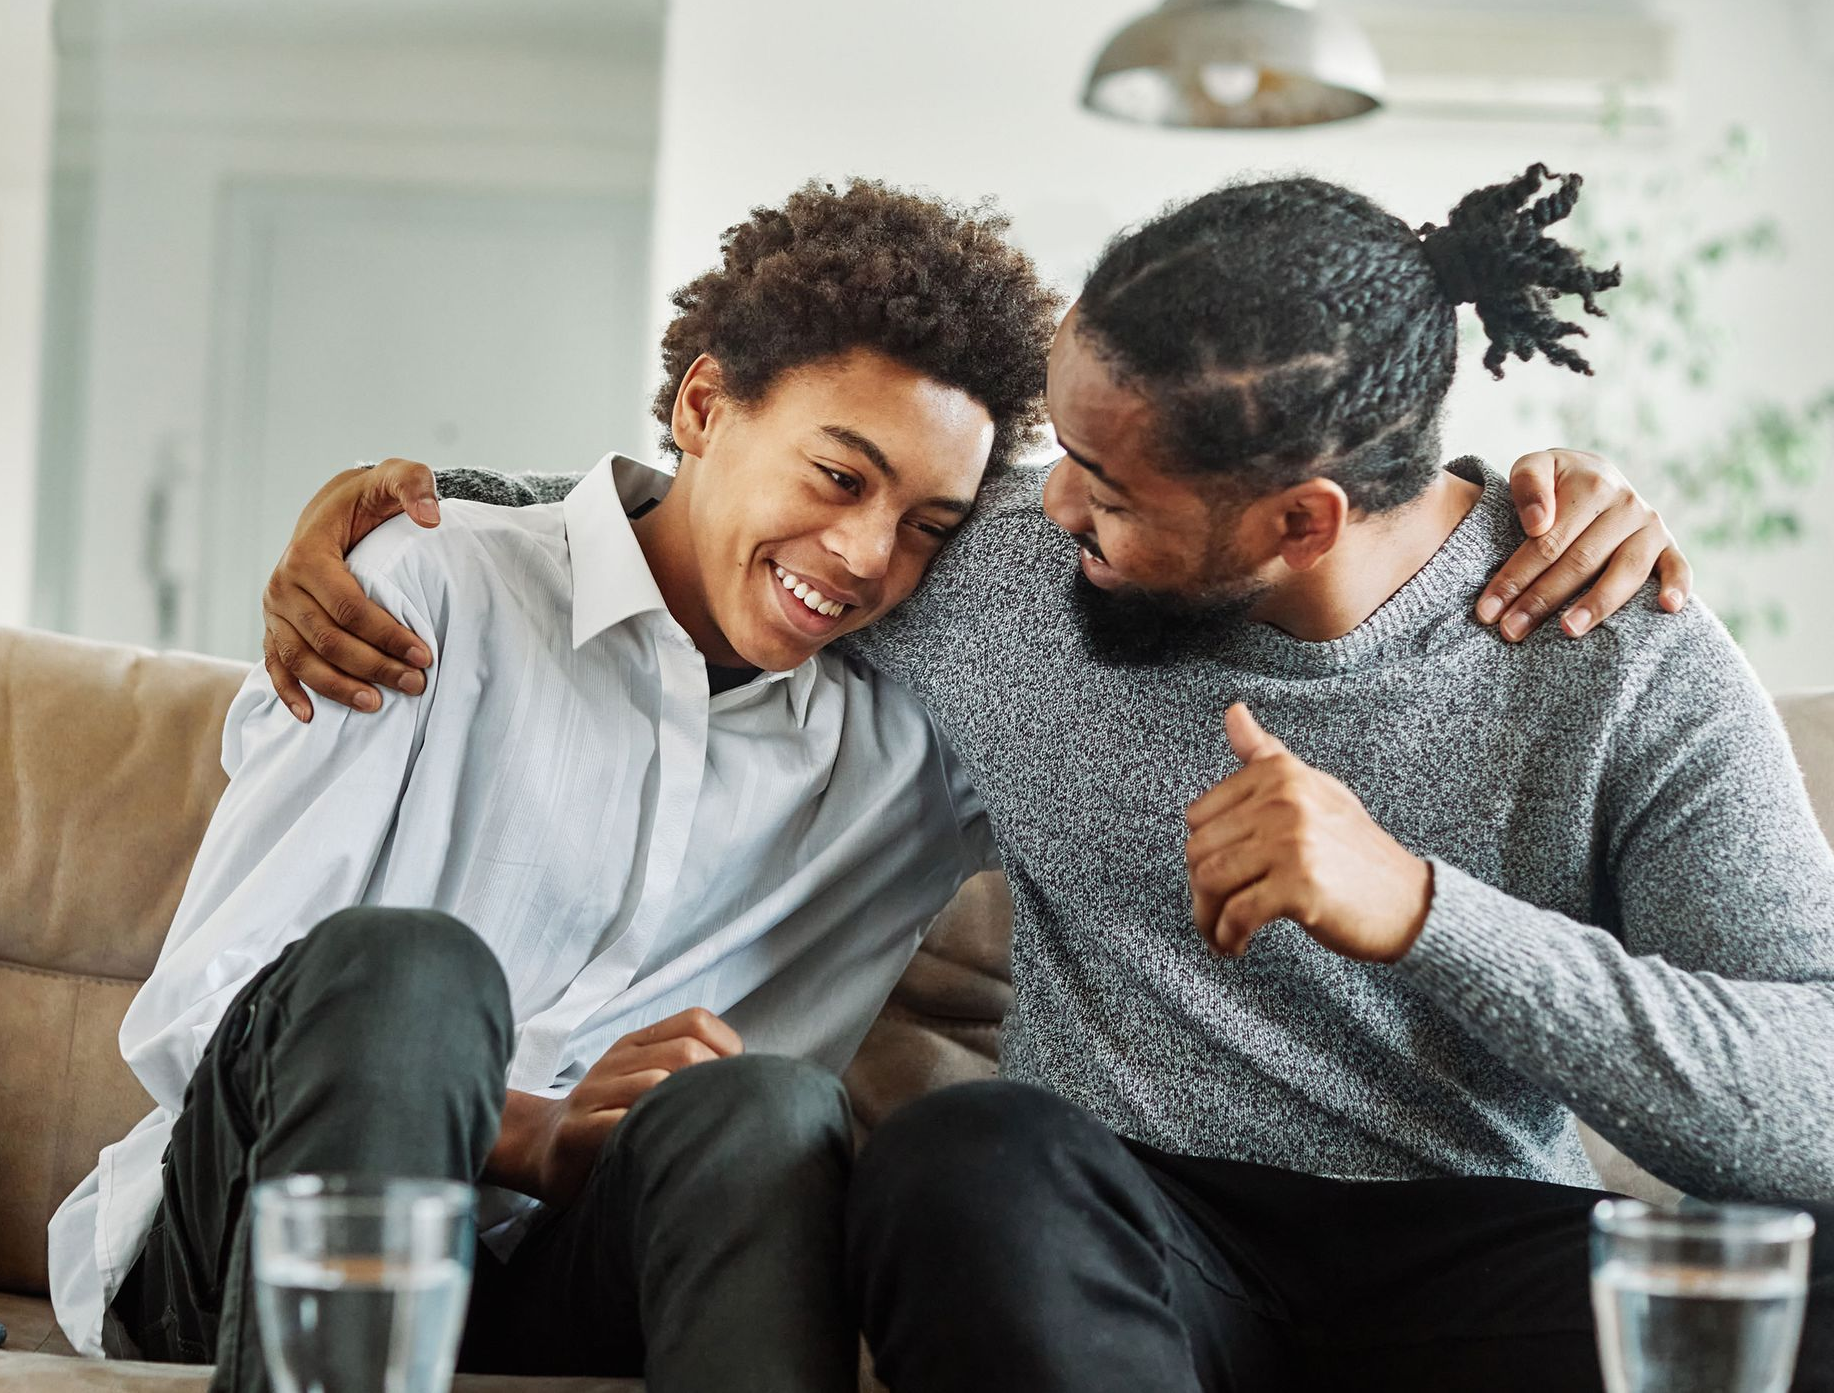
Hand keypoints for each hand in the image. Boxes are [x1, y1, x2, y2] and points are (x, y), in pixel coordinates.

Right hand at [262, 459, 442, 721]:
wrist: (333, 509)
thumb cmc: (368, 499)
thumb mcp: (393, 479)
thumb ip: (414, 485)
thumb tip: (431, 517)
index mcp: (308, 554)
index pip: (347, 606)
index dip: (386, 634)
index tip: (425, 654)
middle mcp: (282, 585)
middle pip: (327, 639)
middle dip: (372, 666)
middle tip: (415, 684)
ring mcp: (274, 610)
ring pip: (301, 660)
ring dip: (338, 687)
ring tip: (377, 705)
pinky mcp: (273, 627)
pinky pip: (275, 665)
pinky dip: (290, 692)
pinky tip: (310, 717)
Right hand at [521, 1008, 741, 1206]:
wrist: (544, 1147)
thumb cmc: (612, 1118)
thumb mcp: (647, 1080)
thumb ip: (687, 1070)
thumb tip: (752, 1077)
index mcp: (638, 1043)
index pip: (696, 1021)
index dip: (727, 1051)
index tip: (732, 1088)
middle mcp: (617, 1059)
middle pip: (686, 1051)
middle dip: (713, 1084)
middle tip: (720, 1118)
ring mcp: (594, 1092)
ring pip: (657, 1084)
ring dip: (687, 1112)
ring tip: (699, 1137)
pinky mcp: (576, 1130)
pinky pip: (621, 1124)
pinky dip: (650, 1136)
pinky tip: (664, 1154)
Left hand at [1185, 705, 1432, 962]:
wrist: (1408, 901)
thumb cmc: (1354, 848)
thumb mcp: (1312, 789)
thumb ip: (1266, 755)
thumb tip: (1232, 711)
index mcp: (1279, 773)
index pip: (1199, 816)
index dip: (1201, 852)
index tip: (1216, 875)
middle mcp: (1284, 800)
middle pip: (1199, 850)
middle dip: (1199, 891)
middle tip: (1215, 913)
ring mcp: (1292, 842)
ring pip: (1211, 882)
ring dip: (1207, 919)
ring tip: (1220, 933)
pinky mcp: (1300, 886)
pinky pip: (1237, 914)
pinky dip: (1228, 937)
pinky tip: (1236, 945)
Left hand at [1477, 449, 1691, 640]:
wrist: (1593, 476)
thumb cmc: (1555, 481)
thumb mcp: (1534, 466)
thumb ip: (1527, 484)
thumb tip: (1538, 523)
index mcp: (1592, 485)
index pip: (1547, 541)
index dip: (1515, 577)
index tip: (1487, 610)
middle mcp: (1626, 505)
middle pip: (1580, 562)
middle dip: (1541, 600)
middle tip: (1511, 630)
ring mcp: (1650, 527)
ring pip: (1625, 571)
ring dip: (1597, 604)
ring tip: (1568, 630)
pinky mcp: (1668, 545)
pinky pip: (1679, 566)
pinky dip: (1678, 586)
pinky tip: (1668, 608)